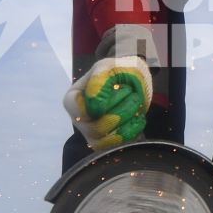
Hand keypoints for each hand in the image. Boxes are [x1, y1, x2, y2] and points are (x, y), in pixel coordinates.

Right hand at [63, 25, 156, 150]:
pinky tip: (139, 117)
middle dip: (121, 111)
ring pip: (106, 141)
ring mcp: (91, 133)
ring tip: (136, 105)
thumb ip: (99, 81)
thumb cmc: (117, 71)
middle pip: (95, 129)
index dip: (105, 104)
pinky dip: (132, 132)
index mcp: (72, 100)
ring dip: (127, 122)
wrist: (131, 79)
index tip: (122, 87)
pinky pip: (117, 146)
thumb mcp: (108, 66)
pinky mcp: (106, 142)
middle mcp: (78, 119)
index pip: (82, 112)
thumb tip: (94, 106)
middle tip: (133, 94)